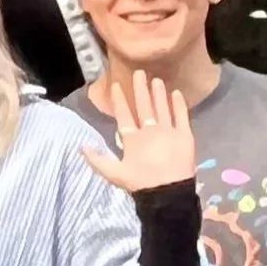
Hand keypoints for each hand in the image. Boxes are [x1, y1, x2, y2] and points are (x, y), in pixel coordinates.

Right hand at [81, 70, 195, 192]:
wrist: (168, 192)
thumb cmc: (141, 183)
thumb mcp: (114, 174)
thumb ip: (97, 160)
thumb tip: (81, 146)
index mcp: (132, 138)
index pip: (123, 114)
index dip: (119, 99)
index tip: (116, 85)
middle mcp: (149, 130)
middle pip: (143, 105)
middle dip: (140, 88)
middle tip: (139, 73)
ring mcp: (168, 131)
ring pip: (162, 107)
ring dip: (158, 92)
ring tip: (156, 79)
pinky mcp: (184, 135)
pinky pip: (182, 116)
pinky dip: (179, 105)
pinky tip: (177, 93)